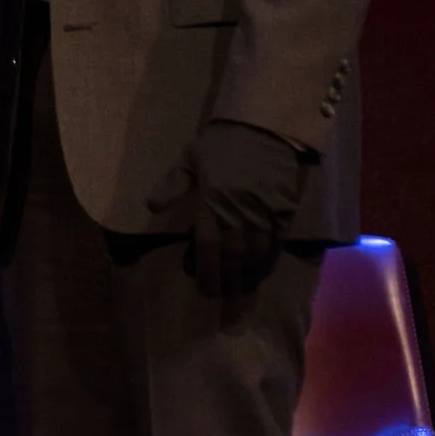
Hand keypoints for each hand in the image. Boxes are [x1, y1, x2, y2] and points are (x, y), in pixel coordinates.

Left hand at [145, 121, 307, 297]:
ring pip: (255, 256)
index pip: (208, 248)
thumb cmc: (222, 143)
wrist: (264, 126)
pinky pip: (276, 243)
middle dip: (228, 286)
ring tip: (243, 297)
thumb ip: (172, 184)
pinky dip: (269, 261)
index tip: (205, 291)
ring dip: (248, 279)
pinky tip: (262, 272)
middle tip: (226, 309)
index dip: (207, 273)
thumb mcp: (190, 158)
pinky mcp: (283, 211)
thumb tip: (151, 207)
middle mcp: (238, 214)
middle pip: (233, 259)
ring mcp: (263, 214)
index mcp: (212, 203)